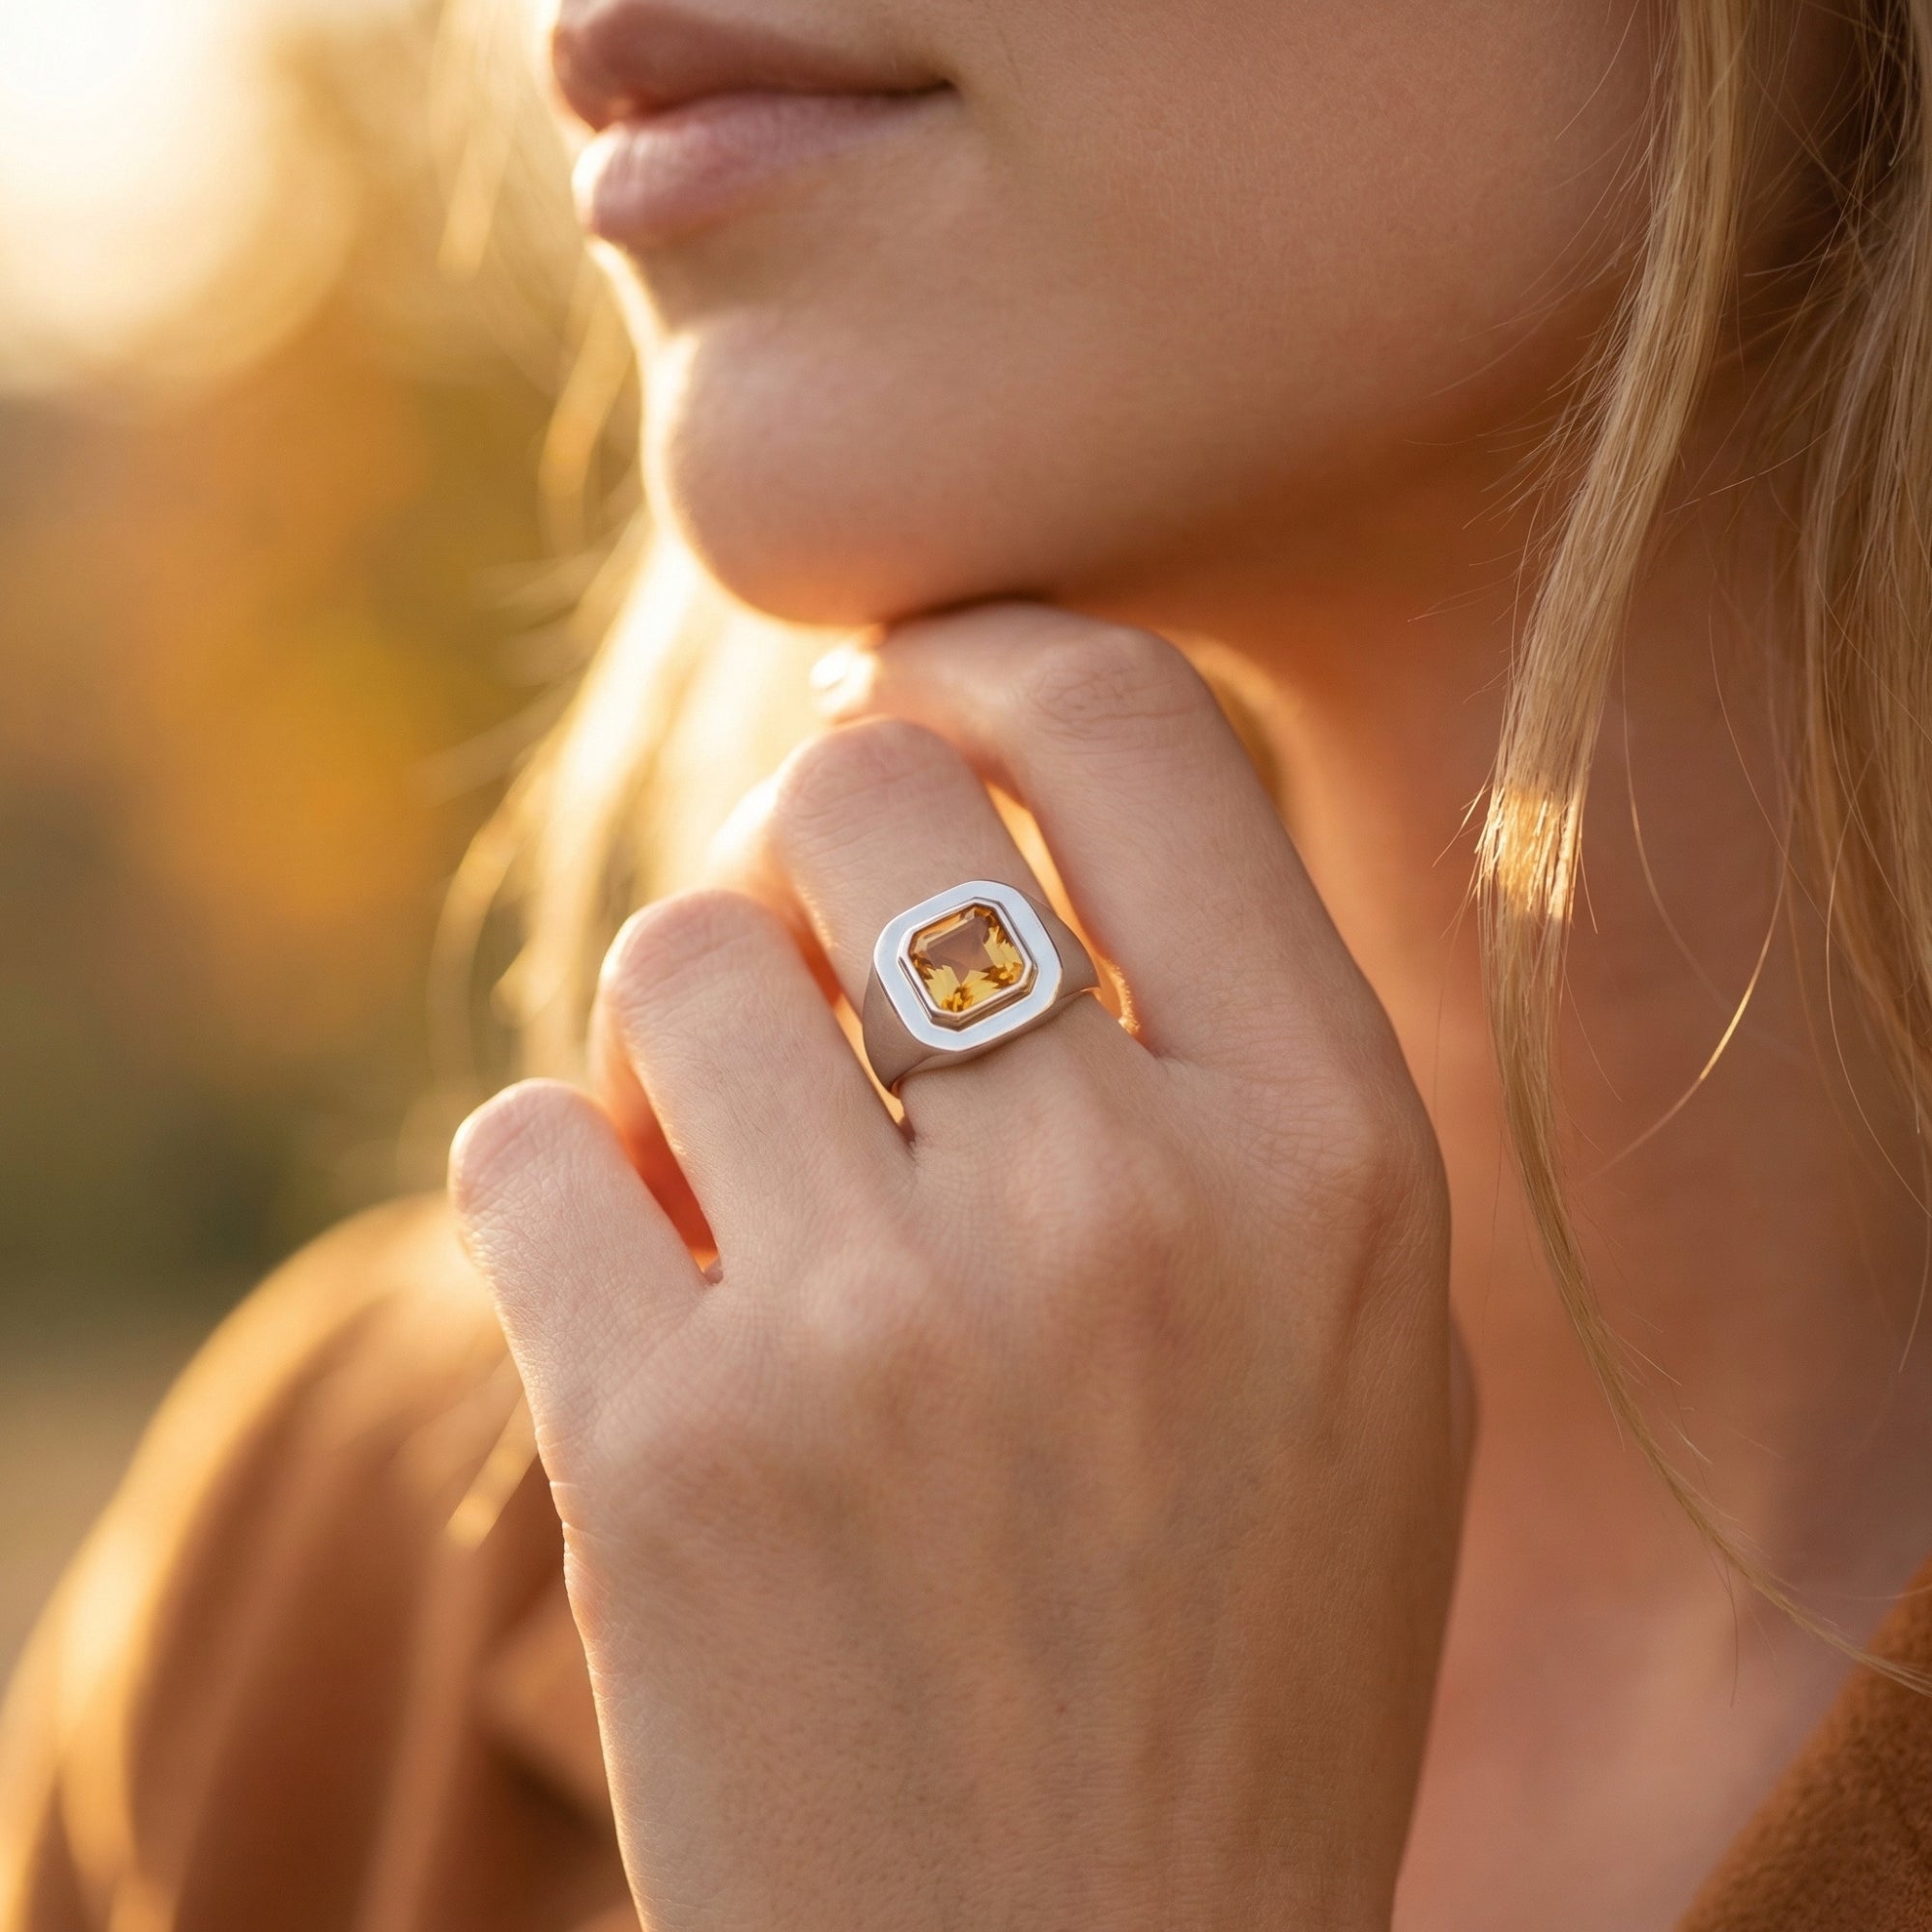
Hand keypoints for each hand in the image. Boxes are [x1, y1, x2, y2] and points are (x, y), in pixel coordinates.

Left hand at [451, 604, 1468, 1931]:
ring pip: (674, 957)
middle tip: (817, 954)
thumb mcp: (1358, 1332)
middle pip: (860, 790)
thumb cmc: (1232, 1643)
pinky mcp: (662, 1451)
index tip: (915, 689)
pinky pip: (520, 1146)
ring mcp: (879, 1330)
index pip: (1122, 721)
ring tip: (740, 1174)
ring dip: (685, 1037)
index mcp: (1334, 1155)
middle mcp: (1121, 1207)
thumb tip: (1012, 783)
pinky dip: (559, 1192)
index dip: (985, 656)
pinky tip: (638, 1294)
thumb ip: (1236, 1050)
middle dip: (813, 841)